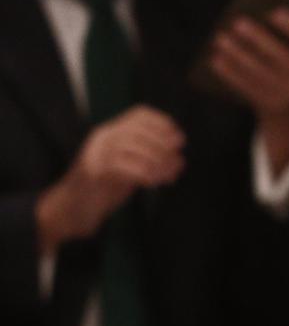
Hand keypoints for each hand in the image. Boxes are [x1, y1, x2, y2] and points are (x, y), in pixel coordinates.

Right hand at [36, 106, 183, 251]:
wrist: (72, 211)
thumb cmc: (103, 189)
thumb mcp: (130, 167)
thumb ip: (150, 159)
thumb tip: (178, 159)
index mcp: (111, 131)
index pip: (139, 114)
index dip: (163, 123)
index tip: (179, 140)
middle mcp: (102, 137)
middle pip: (138, 129)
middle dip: (163, 144)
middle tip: (178, 162)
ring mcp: (94, 152)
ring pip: (132, 146)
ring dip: (157, 161)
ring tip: (170, 175)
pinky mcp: (90, 170)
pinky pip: (122, 165)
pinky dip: (144, 172)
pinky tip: (154, 182)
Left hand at [211, 0, 288, 174]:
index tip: (275, 11)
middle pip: (281, 57)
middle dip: (259, 39)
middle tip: (238, 22)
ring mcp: (286, 92)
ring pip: (260, 71)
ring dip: (239, 54)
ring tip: (221, 38)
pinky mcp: (267, 103)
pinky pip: (246, 87)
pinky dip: (230, 73)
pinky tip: (216, 59)